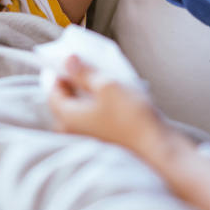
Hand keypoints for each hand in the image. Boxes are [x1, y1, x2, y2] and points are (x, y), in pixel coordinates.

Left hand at [48, 55, 165, 154]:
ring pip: (80, 110)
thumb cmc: (131, 118)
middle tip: (88, 67)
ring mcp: (86, 139)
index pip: (52, 91)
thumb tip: (67, 60)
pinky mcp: (101, 142)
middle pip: (65, 101)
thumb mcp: (107, 86)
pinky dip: (97, 106)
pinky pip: (92, 119)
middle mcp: (71, 132)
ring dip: (88, 94)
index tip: (69, 60)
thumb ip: (83, 73)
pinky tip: (113, 98)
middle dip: (74, 83)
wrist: (157, 150)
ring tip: (104, 80)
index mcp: (66, 118)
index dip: (59, 73)